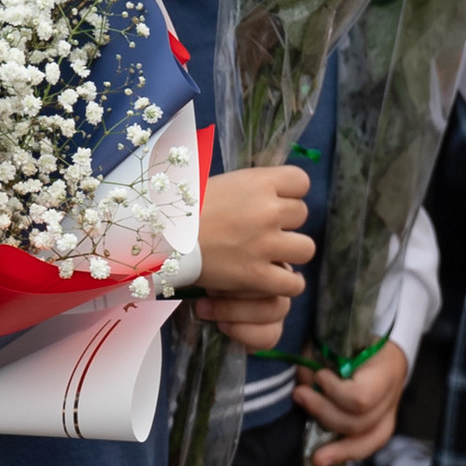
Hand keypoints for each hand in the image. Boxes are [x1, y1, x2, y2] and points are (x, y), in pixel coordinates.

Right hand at [196, 163, 314, 301]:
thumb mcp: (222, 183)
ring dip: (291, 252)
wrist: (159, 235)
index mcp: (259, 182)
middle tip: (263, 230)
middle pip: (302, 214)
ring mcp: (264, 244)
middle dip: (286, 223)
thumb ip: (250, 188)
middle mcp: (268, 210)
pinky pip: (293, 283)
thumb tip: (267, 190)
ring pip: (306, 248)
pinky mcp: (256, 275)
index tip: (274, 201)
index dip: (290, 193)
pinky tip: (272, 279)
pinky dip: (286, 283)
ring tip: (271, 255)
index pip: (301, 181)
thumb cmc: (183, 205)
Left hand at [294, 338, 409, 465]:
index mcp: (385, 370)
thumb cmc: (359, 343)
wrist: (385, 354)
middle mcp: (391, 398)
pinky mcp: (381, 429)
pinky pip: (364, 448)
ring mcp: (389, 416)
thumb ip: (321, 355)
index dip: (335, 392)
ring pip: (361, 441)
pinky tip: (319, 459)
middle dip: (323, 412)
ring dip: (329, 440)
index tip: (320, 376)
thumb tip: (301, 376)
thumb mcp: (342, 340)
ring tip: (303, 427)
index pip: (361, 398)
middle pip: (357, 423)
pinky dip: (341, 454)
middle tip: (299, 394)